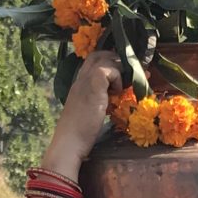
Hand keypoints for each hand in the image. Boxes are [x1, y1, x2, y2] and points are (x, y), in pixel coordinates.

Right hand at [43, 51, 123, 180]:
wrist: (70, 143)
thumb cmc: (79, 135)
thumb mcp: (89, 112)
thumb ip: (98, 101)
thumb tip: (112, 97)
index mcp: (79, 85)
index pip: (92, 62)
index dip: (108, 63)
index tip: (120, 76)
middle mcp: (81, 79)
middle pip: (98, 55)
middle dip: (116, 60)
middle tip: (128, 75)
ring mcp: (86, 80)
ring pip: (106, 59)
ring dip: (119, 70)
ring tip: (122, 88)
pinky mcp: (94, 85)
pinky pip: (110, 70)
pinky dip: (117, 79)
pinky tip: (116, 94)